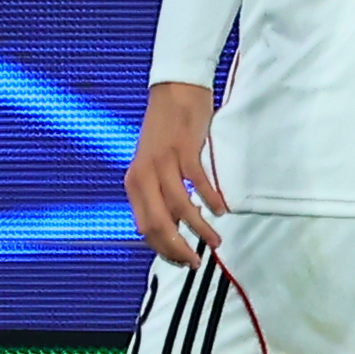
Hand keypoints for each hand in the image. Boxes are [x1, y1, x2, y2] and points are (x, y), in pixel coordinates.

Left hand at [124, 80, 228, 265]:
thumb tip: (168, 225)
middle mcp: (143, 176)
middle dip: (178, 248)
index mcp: (134, 183)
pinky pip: (197, 183)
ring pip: (180, 207)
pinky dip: (210, 200)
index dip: (163, 249)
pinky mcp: (183, 150)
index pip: (144, 228)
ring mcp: (163, 163)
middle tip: (196, 262)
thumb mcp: (152, 166)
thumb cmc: (165, 131)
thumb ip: (156, 194)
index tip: (181, 261)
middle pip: (159, 224)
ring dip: (199, 229)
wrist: (173, 91)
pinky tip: (220, 211)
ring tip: (214, 241)